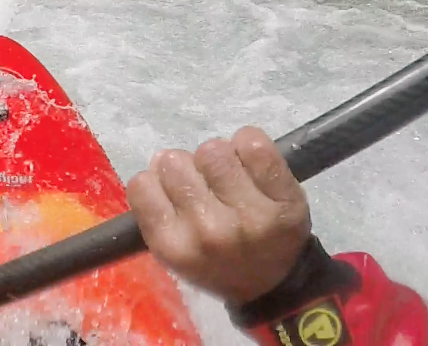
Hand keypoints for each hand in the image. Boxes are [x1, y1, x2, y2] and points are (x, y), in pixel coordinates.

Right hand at [127, 127, 311, 306]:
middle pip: (174, 161)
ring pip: (212, 149)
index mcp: (174, 246)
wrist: (276, 283)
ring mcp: (249, 213)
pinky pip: (252, 143)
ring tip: (227, 175)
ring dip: (217, 156)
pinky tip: (249, 161)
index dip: (157, 181)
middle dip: (187, 168)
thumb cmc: (216, 263)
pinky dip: (248, 142)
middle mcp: (209, 229)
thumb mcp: (174, 252)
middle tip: (204, 185)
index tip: (174, 192)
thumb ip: (157, 209)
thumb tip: (159, 159)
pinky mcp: (284, 196)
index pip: (142, 184)